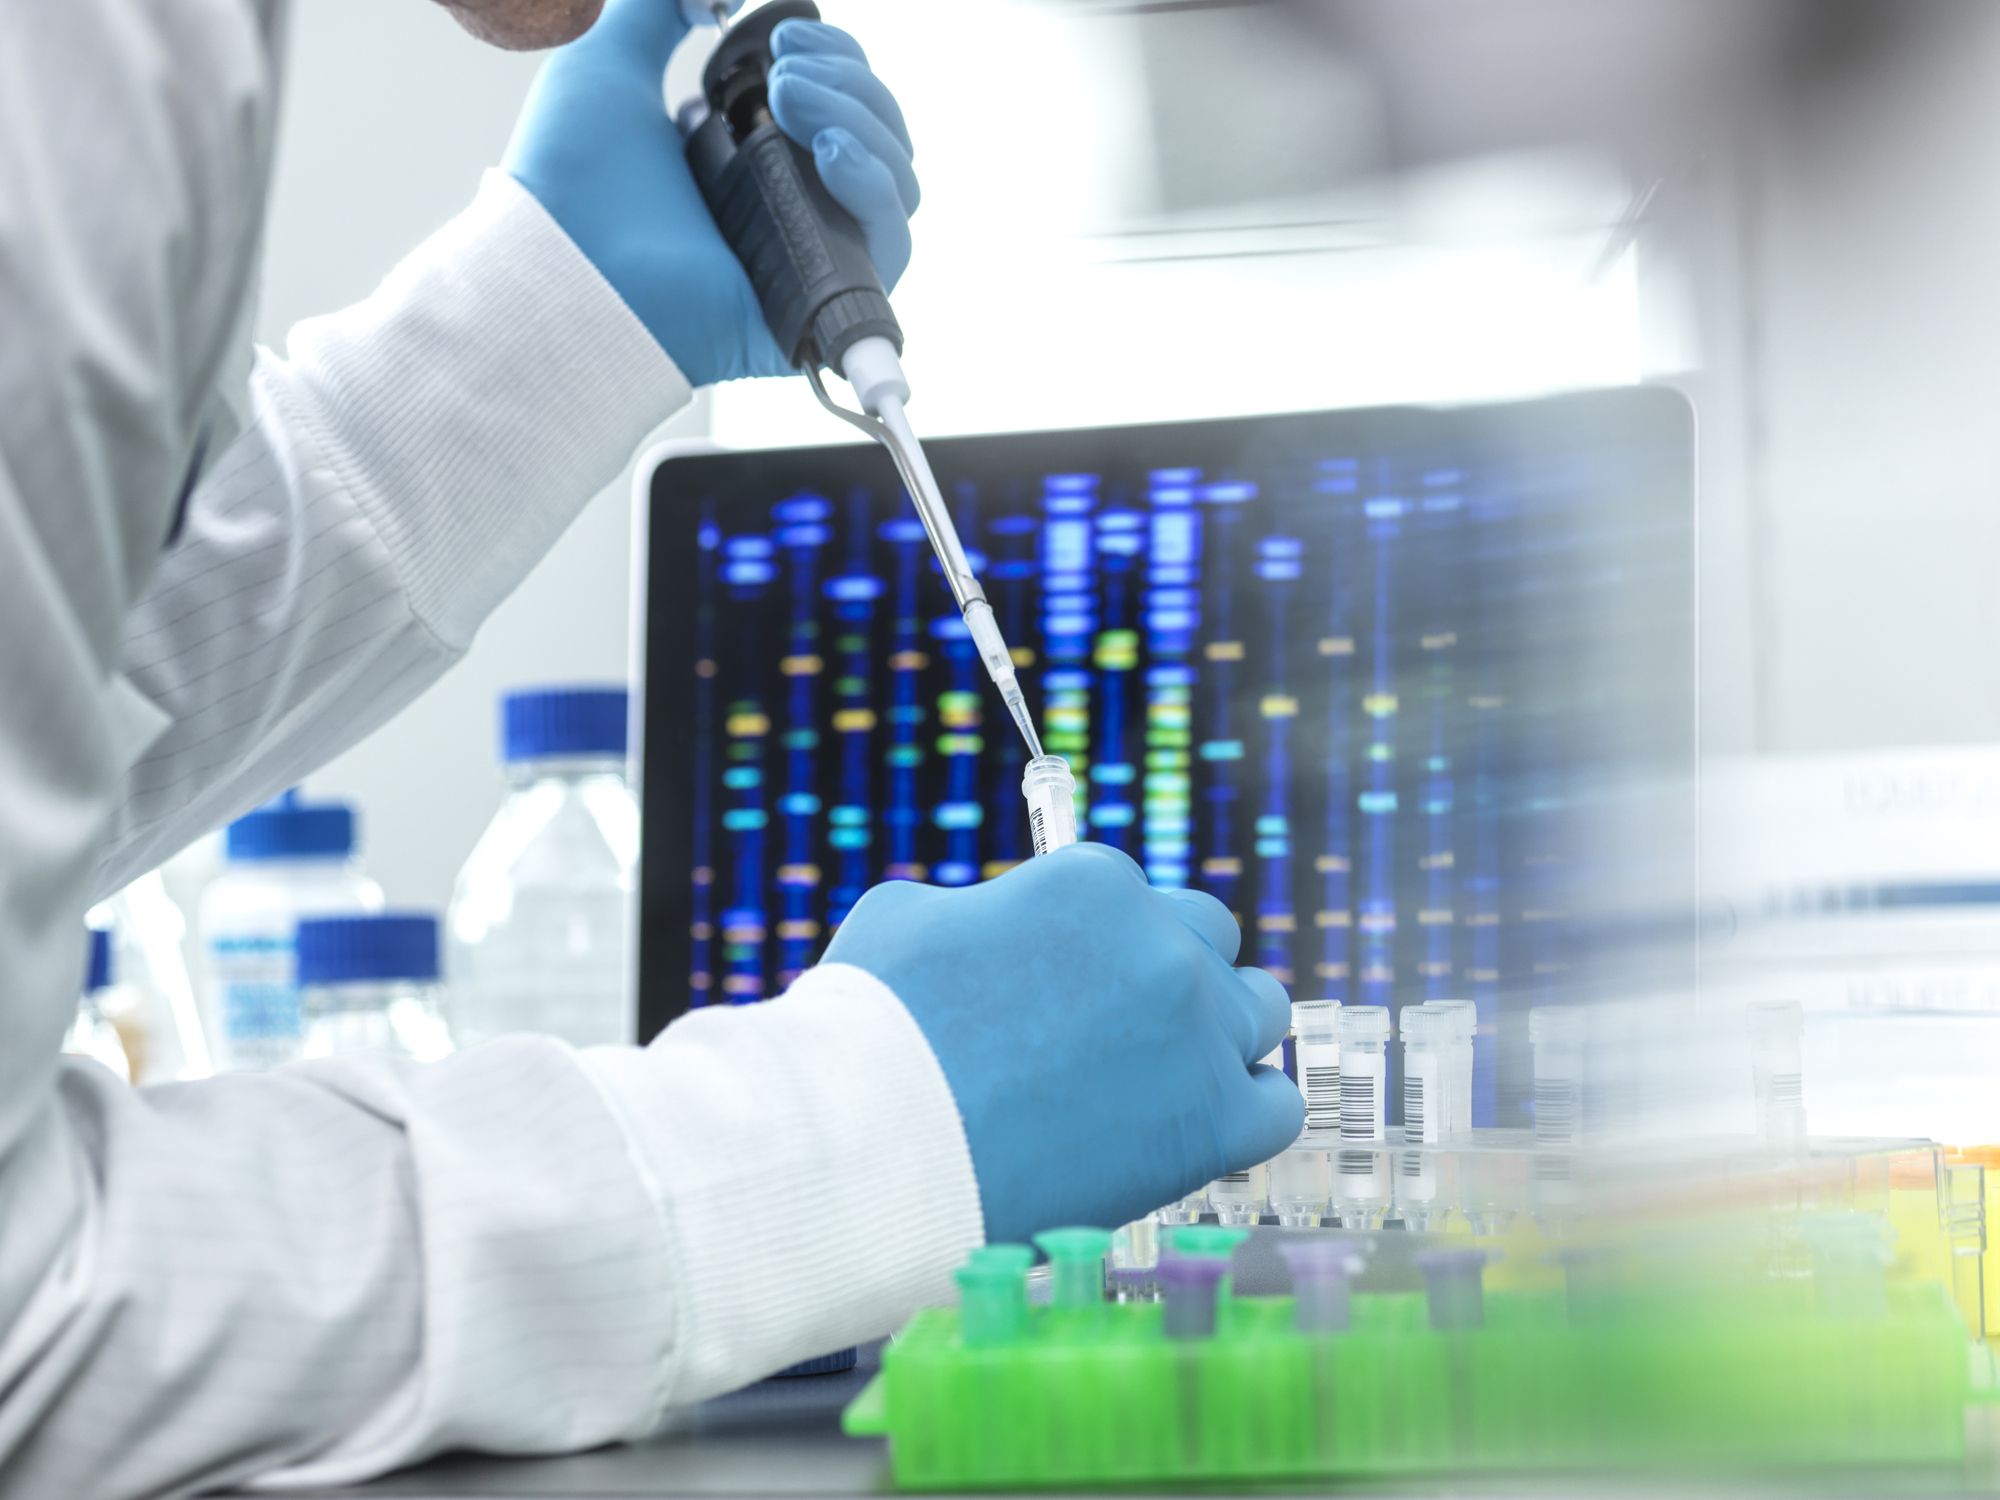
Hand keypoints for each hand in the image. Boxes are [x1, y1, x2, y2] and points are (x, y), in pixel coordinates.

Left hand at [503, 2, 918, 386]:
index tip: (786, 38)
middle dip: (848, 82)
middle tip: (784, 70)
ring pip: (895, 183)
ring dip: (863, 120)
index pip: (842, 106)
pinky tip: (831, 152)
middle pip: (880, 137)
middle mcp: (790, 207)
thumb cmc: (572, 180)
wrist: (562, 260)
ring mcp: (811, 255)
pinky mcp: (821, 301)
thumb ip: (655, 6)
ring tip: (793, 99)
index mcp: (753, 158)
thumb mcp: (608, 59)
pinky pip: (891, 243)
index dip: (835, 61)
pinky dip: (875, 186)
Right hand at [822, 843, 1301, 1243]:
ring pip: (1258, 1011)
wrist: (877, 1148)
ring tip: (1155, 1079)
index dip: (1093, 943)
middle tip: (1114, 1027)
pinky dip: (1243, 1111)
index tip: (1068, 983)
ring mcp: (1198, 1033)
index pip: (1129, 895)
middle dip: (1166, 973)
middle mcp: (1162, 944)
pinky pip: (1276, 1106)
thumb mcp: (911, 917)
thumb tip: (1002, 926)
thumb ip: (983, 909)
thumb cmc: (872, 1031)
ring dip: (1216, 1034)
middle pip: (1207, 939)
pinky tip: (1193, 1126)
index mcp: (1094, 882)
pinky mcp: (1213, 1124)